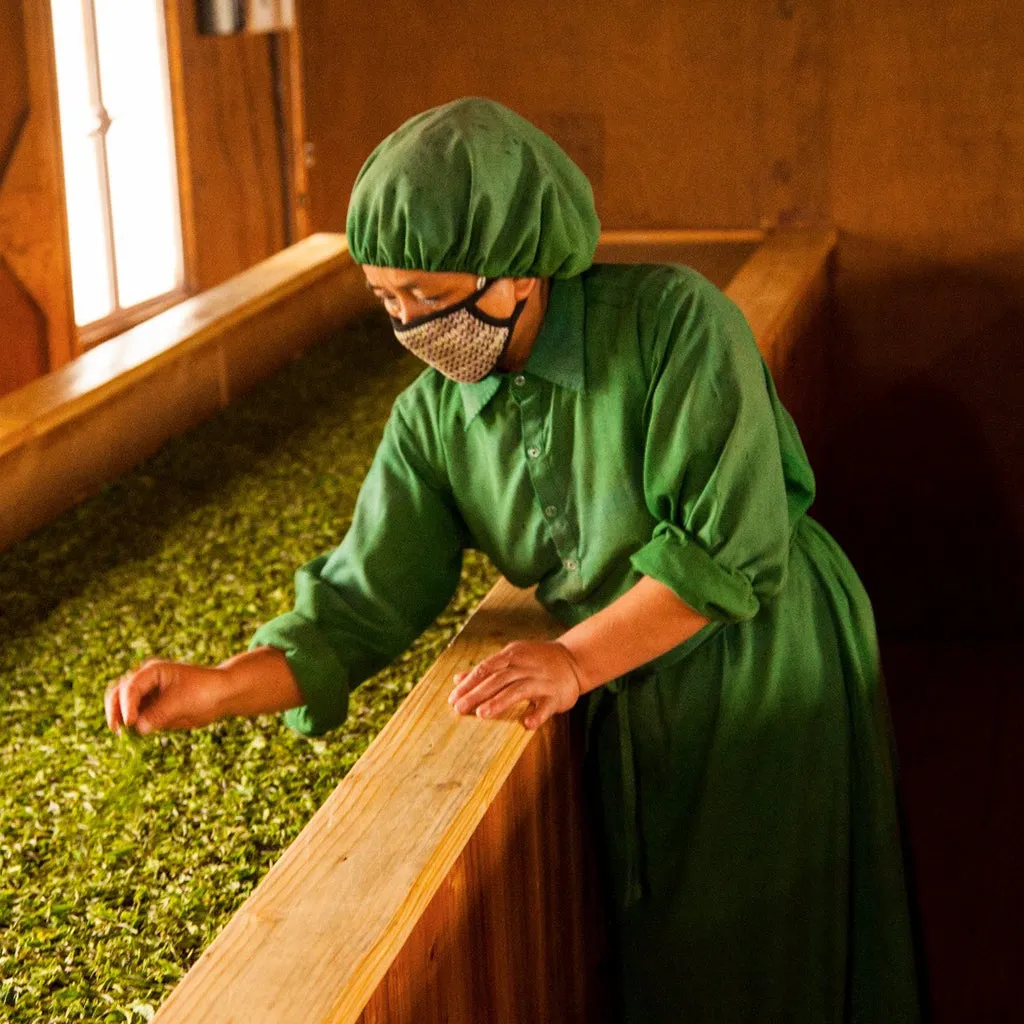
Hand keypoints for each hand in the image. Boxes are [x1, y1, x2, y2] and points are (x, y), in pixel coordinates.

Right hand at [104, 659, 227, 734]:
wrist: (220, 696)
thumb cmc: (203, 691)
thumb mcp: (180, 702)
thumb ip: (158, 714)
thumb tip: (138, 728)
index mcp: (152, 671)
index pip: (130, 687)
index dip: (126, 705)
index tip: (131, 722)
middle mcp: (145, 682)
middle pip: (118, 692)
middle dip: (114, 709)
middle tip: (116, 728)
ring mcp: (147, 696)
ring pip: (122, 706)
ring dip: (119, 719)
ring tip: (121, 735)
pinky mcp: (151, 710)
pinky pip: (134, 719)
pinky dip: (130, 728)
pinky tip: (131, 737)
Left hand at [448, 640, 585, 729]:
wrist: (574, 660)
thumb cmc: (536, 660)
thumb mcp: (511, 658)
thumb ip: (485, 669)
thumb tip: (457, 679)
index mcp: (513, 655)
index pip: (486, 668)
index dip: (469, 683)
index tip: (453, 698)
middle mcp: (526, 666)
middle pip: (498, 679)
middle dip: (477, 694)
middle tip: (459, 708)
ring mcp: (542, 680)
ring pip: (518, 690)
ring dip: (499, 702)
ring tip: (482, 714)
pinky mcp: (556, 696)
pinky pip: (546, 706)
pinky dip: (536, 714)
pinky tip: (525, 724)